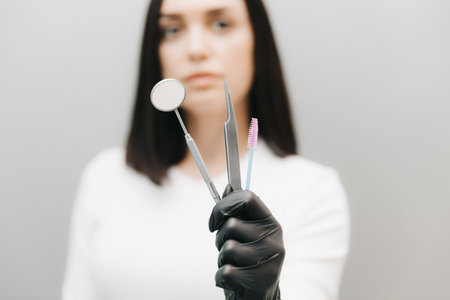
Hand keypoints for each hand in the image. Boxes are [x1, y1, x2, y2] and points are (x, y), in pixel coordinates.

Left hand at [208, 185, 284, 299]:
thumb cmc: (246, 261)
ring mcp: (270, 261)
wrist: (259, 298)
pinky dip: (221, 278)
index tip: (215, 221)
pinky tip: (233, 282)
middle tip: (228, 249)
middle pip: (232, 224)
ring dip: (222, 259)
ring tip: (234, 265)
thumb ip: (237, 213)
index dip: (224, 205)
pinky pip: (225, 271)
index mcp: (271, 223)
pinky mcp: (260, 282)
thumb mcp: (245, 234)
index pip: (248, 197)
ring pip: (227, 248)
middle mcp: (274, 240)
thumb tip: (228, 187)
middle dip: (220, 238)